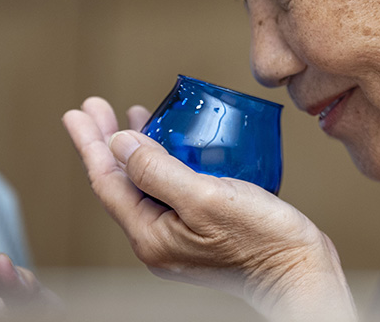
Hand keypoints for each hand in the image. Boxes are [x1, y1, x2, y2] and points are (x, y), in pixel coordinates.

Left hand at [62, 97, 356, 321]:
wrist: (299, 273)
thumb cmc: (261, 240)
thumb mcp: (205, 198)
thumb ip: (158, 170)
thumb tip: (120, 143)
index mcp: (150, 235)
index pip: (107, 182)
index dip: (91, 143)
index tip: (80, 112)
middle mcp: (158, 238)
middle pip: (121, 182)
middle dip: (107, 141)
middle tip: (97, 107)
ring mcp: (178, 236)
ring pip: (145, 184)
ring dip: (137, 147)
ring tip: (134, 116)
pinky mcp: (200, 229)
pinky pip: (169, 190)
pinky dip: (164, 160)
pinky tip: (176, 144)